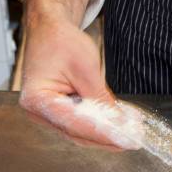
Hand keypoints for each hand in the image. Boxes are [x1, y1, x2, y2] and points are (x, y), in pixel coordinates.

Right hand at [19, 14, 130, 148]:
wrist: (50, 31)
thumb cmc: (62, 42)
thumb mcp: (86, 68)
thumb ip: (100, 98)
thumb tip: (119, 124)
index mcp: (37, 99)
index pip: (75, 124)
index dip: (103, 134)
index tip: (126, 140)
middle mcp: (38, 112)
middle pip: (77, 134)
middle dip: (108, 138)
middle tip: (134, 140)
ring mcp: (47, 116)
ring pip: (80, 134)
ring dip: (106, 135)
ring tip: (131, 133)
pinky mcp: (58, 114)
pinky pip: (81, 126)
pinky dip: (100, 126)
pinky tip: (119, 125)